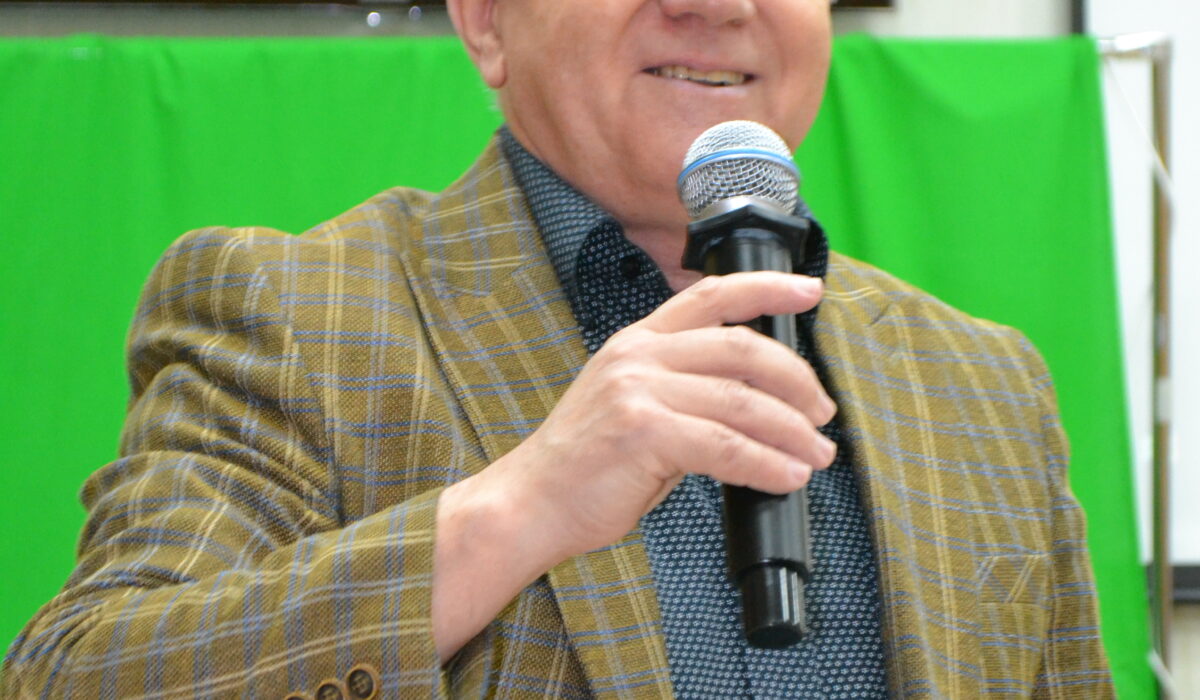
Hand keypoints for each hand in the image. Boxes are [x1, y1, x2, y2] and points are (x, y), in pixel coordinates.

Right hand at [433, 271, 836, 659]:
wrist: (531, 501)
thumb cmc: (585, 463)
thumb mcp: (631, 403)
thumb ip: (683, 388)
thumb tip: (757, 400)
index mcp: (638, 341)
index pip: (710, 295)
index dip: (767, 287)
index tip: (810, 291)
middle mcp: (639, 355)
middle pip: (742, 348)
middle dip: (797, 381)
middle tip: (822, 414)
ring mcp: (639, 390)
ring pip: (742, 402)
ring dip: (792, 432)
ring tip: (816, 456)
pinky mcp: (644, 431)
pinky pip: (727, 446)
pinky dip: (768, 465)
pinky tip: (786, 478)